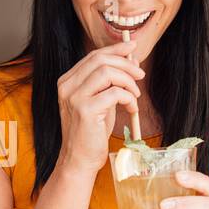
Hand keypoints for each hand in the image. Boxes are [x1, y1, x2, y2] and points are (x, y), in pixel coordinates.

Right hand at [56, 43, 144, 174]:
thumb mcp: (101, 101)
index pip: (93, 56)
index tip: (132, 48)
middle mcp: (67, 86)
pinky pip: (115, 93)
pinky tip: (132, 109)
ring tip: (135, 96)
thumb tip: (131, 60)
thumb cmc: (91, 132)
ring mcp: (74, 98)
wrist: (79, 159)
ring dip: (128, 82)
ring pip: (107, 73)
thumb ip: (111, 81)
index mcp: (67, 81)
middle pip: (101, 60)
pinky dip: (129, 99)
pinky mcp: (86, 110)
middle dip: (126, 64)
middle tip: (141, 76)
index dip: (115, 49)